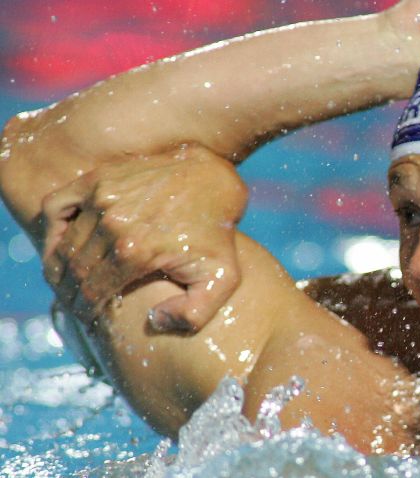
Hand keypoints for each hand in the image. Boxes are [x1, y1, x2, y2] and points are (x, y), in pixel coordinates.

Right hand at [41, 145, 247, 332]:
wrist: (215, 181)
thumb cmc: (218, 233)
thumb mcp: (223, 278)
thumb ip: (195, 313)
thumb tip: (154, 321)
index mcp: (136, 251)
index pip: (92, 291)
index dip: (85, 310)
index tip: (87, 318)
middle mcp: (114, 223)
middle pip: (74, 270)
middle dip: (70, 294)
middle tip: (74, 304)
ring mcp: (103, 196)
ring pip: (64, 243)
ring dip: (58, 267)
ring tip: (65, 282)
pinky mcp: (99, 178)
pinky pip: (56, 206)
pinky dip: (52, 228)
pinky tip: (61, 244)